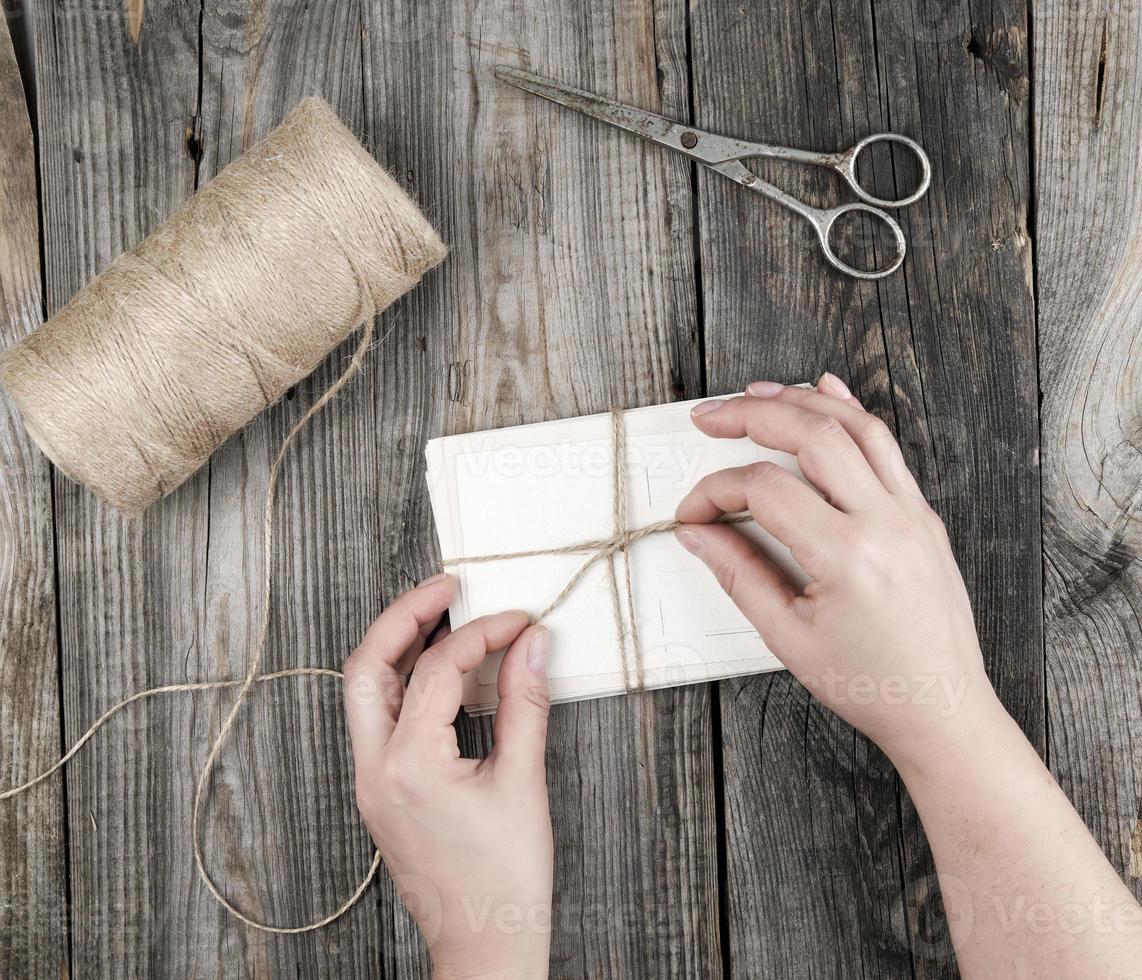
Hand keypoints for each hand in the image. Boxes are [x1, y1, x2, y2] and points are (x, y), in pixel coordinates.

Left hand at [344, 574, 552, 979]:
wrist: (483, 945)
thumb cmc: (505, 880)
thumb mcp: (523, 783)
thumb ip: (524, 704)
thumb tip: (531, 646)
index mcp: (409, 766)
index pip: (438, 669)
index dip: (482, 633)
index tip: (519, 622)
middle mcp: (376, 770)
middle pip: (367, 666)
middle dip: (404, 616)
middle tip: (446, 587)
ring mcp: (371, 783)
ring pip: (364, 691)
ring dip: (398, 647)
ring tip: (441, 617)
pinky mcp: (381, 792)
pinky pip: (379, 719)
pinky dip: (404, 684)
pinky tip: (439, 673)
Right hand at [674, 375, 1000, 763]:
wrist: (942, 710)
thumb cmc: (872, 683)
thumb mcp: (788, 638)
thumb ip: (738, 575)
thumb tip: (698, 535)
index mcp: (848, 556)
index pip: (765, 490)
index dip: (716, 492)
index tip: (693, 512)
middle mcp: (886, 522)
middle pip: (811, 434)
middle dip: (750, 415)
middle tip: (710, 415)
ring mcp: (911, 513)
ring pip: (855, 426)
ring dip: (801, 400)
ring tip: (756, 393)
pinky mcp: (922, 516)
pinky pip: (887, 447)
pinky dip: (852, 414)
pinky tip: (827, 393)